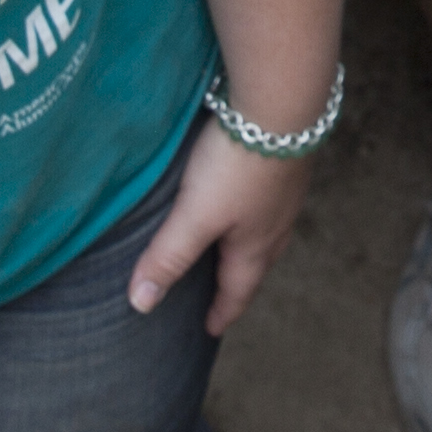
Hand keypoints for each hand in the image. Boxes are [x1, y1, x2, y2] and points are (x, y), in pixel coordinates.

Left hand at [127, 123, 325, 332]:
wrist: (283, 103)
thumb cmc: (237, 163)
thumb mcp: (195, 215)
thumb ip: (168, 256)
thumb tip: (141, 304)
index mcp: (254, 244)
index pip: (238, 290)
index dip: (222, 311)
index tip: (212, 329)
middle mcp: (277, 223)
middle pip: (258, 263)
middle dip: (239, 280)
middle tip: (224, 293)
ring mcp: (288, 191)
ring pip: (269, 230)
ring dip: (252, 244)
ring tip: (235, 245)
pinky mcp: (290, 160)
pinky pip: (274, 199)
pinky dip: (259, 210)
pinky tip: (250, 194)